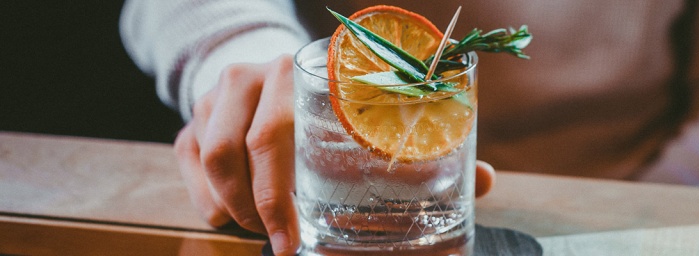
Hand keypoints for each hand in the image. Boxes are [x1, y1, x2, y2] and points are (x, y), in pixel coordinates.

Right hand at [173, 55, 495, 254]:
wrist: (268, 73)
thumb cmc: (334, 108)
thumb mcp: (371, 119)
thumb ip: (425, 150)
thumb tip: (488, 181)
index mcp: (305, 72)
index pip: (288, 126)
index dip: (288, 188)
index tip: (298, 235)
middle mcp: (255, 77)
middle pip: (247, 147)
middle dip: (266, 210)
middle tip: (285, 247)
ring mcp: (217, 97)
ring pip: (216, 160)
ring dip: (237, 209)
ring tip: (266, 234)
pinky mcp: (191, 120)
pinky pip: (192, 168)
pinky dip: (211, 204)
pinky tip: (236, 220)